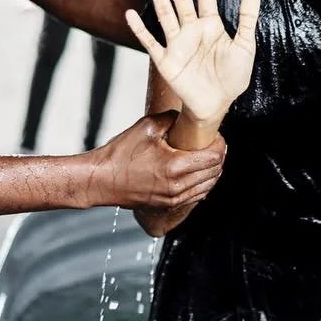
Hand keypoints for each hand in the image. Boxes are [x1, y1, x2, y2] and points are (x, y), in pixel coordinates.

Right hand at [87, 110, 226, 209]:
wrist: (101, 180)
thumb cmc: (120, 154)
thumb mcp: (147, 127)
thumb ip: (172, 119)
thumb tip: (188, 116)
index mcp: (175, 166)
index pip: (214, 157)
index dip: (219, 144)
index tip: (215, 135)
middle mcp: (177, 186)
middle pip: (214, 172)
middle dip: (218, 156)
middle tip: (213, 144)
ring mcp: (174, 199)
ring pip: (208, 186)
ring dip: (212, 171)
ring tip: (206, 157)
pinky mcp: (168, 205)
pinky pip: (196, 196)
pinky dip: (202, 184)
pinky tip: (197, 173)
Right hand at [126, 0, 259, 125]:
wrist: (218, 105)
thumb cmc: (232, 77)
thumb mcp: (245, 47)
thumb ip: (247, 19)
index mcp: (210, 24)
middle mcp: (191, 29)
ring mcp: (177, 43)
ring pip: (164, 10)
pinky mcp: (166, 61)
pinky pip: (151, 43)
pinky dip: (140, 30)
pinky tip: (131, 14)